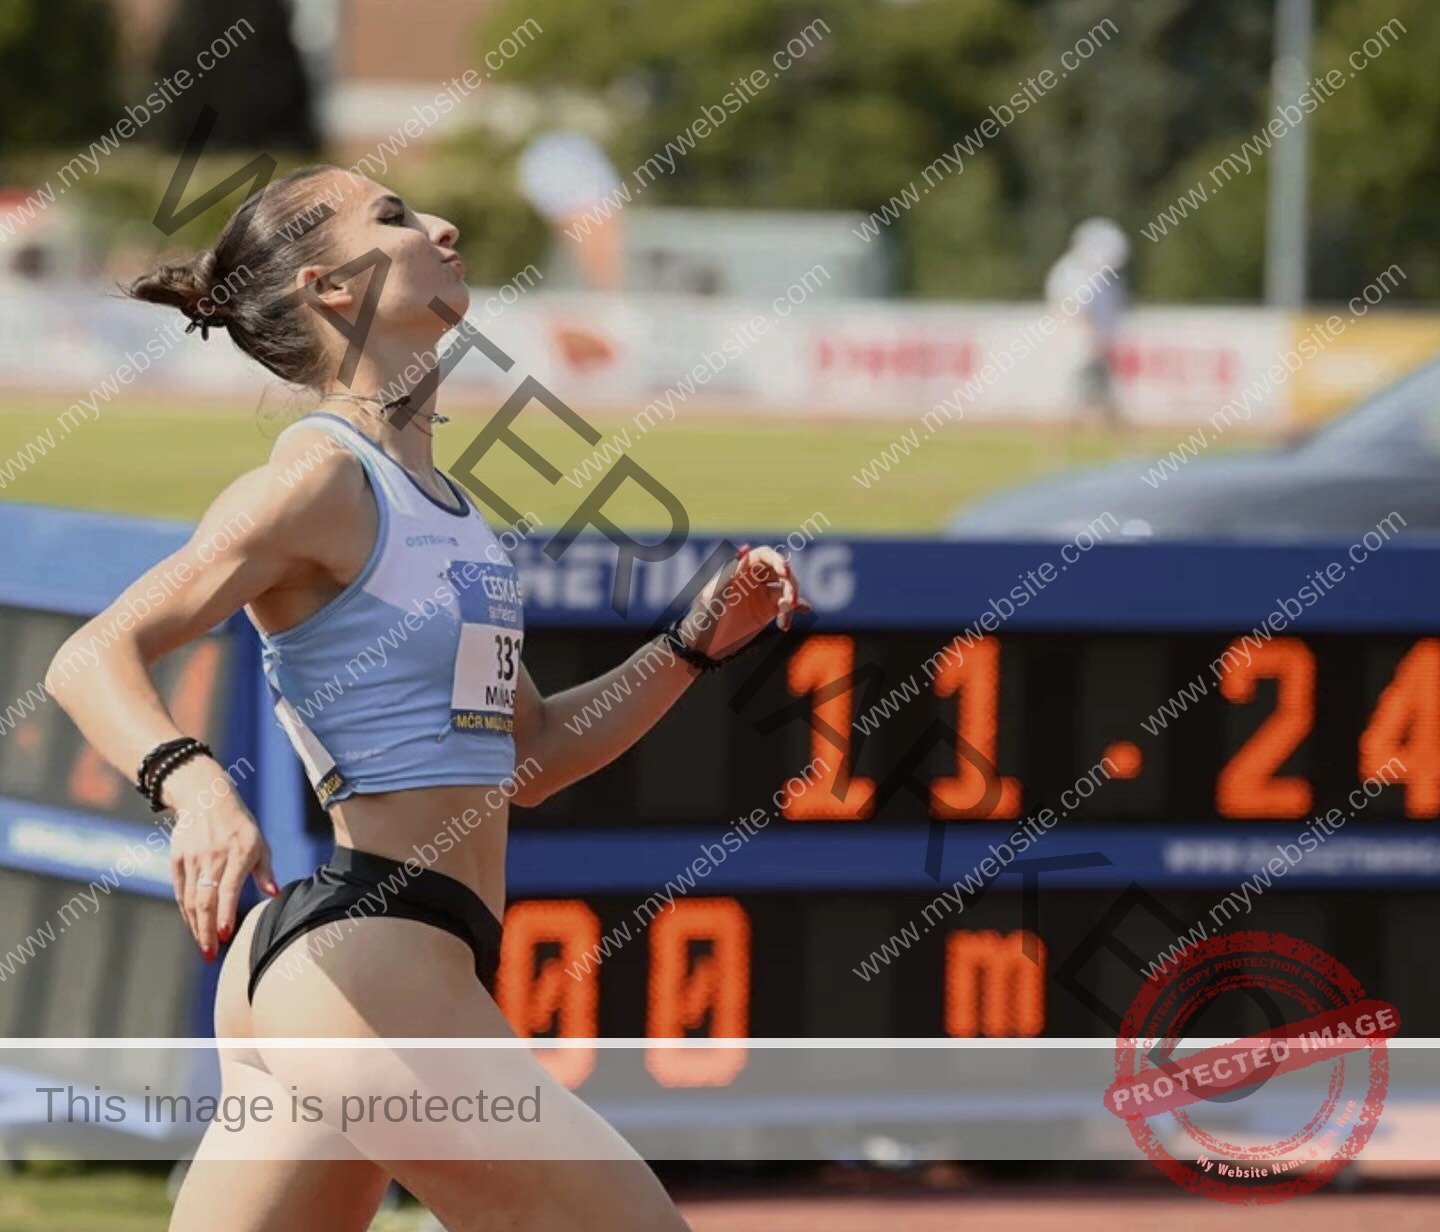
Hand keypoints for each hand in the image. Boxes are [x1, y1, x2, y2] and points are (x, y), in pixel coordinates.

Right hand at [164, 758, 279, 958]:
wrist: (205, 799)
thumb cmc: (240, 825)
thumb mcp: (260, 843)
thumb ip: (265, 871)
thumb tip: (275, 894)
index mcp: (236, 853)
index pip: (228, 888)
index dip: (225, 912)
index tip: (225, 934)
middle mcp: (211, 858)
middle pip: (204, 900)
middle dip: (206, 931)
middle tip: (210, 954)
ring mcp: (192, 860)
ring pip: (190, 900)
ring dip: (196, 927)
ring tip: (204, 948)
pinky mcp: (177, 860)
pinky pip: (180, 892)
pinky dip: (186, 912)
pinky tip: (193, 926)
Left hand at [684, 544, 809, 661]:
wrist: (703, 644)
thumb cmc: (703, 615)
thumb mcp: (714, 594)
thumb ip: (731, 572)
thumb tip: (745, 549)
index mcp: (741, 568)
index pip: (765, 555)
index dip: (777, 560)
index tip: (785, 573)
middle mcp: (754, 578)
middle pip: (781, 572)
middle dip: (790, 585)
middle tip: (790, 602)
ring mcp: (763, 594)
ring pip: (787, 589)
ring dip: (792, 601)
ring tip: (784, 621)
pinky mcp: (768, 610)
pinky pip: (788, 605)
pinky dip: (798, 608)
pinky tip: (806, 611)